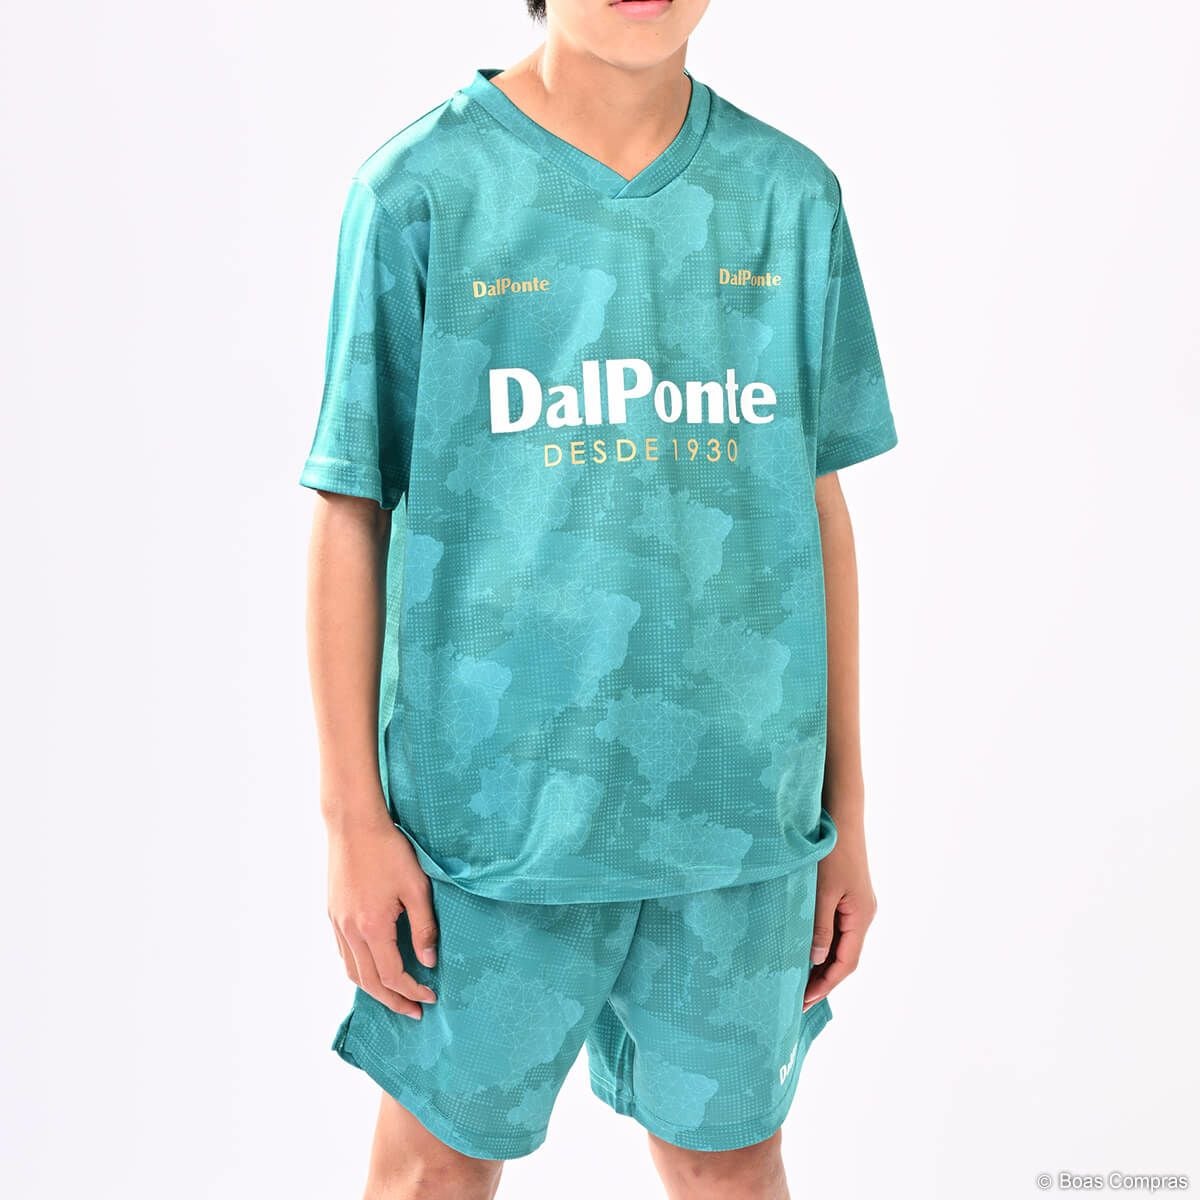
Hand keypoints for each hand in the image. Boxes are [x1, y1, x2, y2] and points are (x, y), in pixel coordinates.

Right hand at [327, 814, 438, 1019]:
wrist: (354, 825)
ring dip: (374, 989)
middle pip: (369, 982)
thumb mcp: (416, 887)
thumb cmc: (389, 851)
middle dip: (393, 1001)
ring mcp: (338, 923)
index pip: (393, 975)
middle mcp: (350, 931)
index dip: (413, 991)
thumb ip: (424, 927)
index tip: (431, 997)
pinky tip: (373, 967)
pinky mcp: (333, 913)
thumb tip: (429, 961)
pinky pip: (344, 953)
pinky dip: (359, 969)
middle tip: (413, 1011)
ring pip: (352, 971)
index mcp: (372, 927)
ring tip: (394, 996)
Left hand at [803, 826, 876, 1012]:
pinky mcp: (847, 896)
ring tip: (798, 982)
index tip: (805, 1001)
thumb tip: (817, 960)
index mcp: (861, 916)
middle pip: (845, 957)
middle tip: (797, 1000)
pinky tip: (805, 950)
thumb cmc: (831, 852)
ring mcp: (856, 905)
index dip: (827, 984)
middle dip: (824, 979)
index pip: (846, 963)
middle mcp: (862, 914)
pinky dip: (822, 945)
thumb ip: (820, 926)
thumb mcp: (822, 891)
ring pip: (840, 944)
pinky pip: (836, 929)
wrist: (841, 817)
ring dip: (822, 963)